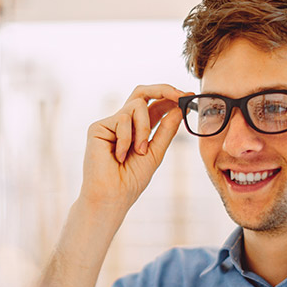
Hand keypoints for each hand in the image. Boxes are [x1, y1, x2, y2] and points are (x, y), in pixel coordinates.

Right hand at [79, 84, 186, 213]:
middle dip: (163, 90)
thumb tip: (179, 108)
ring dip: (144, 129)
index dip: (171, 98)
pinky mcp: (98, 127)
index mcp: (139, 129)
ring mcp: (110, 124)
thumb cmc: (131, 180)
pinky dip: (127, 138)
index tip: (188, 96)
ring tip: (139, 152)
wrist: (112, 196)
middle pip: (142, 93)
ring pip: (137, 105)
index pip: (155, 105)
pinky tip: (119, 156)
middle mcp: (124, 123)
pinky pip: (122, 119)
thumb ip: (166, 130)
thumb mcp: (155, 153)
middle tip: (180, 96)